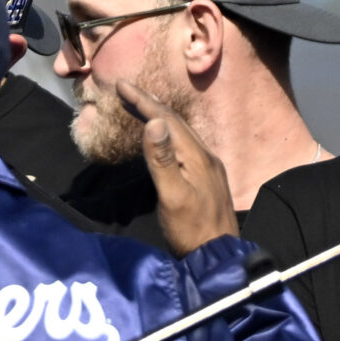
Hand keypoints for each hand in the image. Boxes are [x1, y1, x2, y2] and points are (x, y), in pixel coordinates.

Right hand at [126, 81, 236, 255]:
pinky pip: (184, 145)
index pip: (167, 121)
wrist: (217, 254)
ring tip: (141, 105)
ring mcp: (207, 167)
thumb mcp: (173, 195)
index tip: (122, 86)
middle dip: (150, 103)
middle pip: (175, 122)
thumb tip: (153, 123)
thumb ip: (162, 160)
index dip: (143, 102)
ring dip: (159, 116)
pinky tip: (162, 137)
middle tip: (126, 89)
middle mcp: (205, 156)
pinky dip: (167, 133)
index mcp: (196, 157)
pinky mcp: (205, 178)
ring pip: (181, 132)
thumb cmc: (191, 229)